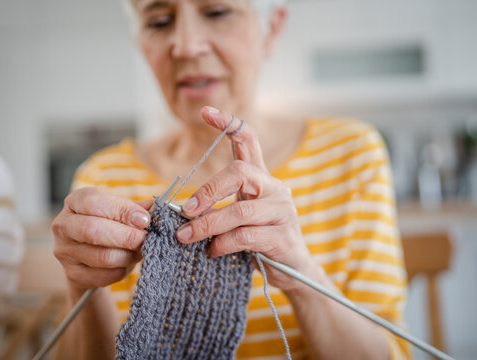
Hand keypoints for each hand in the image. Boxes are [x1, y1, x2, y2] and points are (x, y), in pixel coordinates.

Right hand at [52, 187, 152, 292]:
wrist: (88, 252)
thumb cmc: (106, 223)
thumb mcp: (118, 209)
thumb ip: (134, 208)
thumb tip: (152, 208)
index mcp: (75, 201)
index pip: (94, 203)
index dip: (122, 211)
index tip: (144, 219)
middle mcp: (64, 225)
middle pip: (93, 231)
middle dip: (126, 236)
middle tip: (146, 239)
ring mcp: (65, 251)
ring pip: (102, 256)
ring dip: (128, 255)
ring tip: (140, 250)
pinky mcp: (73, 273)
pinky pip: (104, 276)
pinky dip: (122, 270)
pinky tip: (128, 263)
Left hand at [176, 106, 315, 290]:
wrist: (292, 272)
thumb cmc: (258, 239)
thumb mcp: (238, 217)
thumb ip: (218, 206)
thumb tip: (183, 208)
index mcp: (262, 179)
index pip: (249, 140)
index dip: (229, 124)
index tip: (206, 112)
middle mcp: (275, 189)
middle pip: (240, 172)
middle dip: (208, 190)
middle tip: (186, 210)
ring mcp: (283, 212)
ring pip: (240, 210)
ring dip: (207, 224)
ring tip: (186, 236)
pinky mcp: (283, 237)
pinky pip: (245, 236)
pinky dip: (222, 244)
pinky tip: (211, 251)